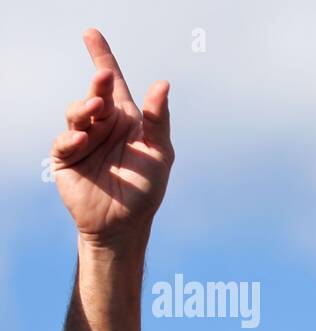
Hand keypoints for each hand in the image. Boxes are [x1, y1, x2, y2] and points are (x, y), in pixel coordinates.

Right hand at [51, 28, 173, 247]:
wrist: (125, 223)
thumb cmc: (146, 187)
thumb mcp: (159, 153)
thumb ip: (159, 120)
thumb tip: (162, 83)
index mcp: (125, 119)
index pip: (113, 84)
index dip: (102, 57)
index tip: (91, 33)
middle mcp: (102, 124)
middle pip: (96, 93)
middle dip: (98, 83)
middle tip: (104, 76)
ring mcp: (83, 139)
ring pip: (77, 112)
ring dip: (85, 107)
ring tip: (96, 108)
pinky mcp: (66, 157)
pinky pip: (65, 140)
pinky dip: (73, 137)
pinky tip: (82, 138)